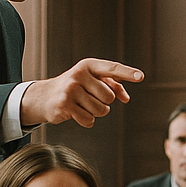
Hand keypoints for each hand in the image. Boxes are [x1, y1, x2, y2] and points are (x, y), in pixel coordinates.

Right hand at [20, 59, 144, 127]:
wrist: (44, 96)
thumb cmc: (75, 87)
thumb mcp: (92, 80)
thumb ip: (112, 85)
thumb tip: (126, 98)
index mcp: (88, 66)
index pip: (112, 68)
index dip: (127, 73)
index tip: (141, 76)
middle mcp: (79, 75)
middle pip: (109, 97)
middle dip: (104, 102)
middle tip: (89, 98)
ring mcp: (70, 90)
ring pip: (101, 110)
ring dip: (95, 112)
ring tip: (82, 105)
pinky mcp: (64, 105)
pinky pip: (89, 120)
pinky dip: (86, 120)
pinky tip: (75, 113)